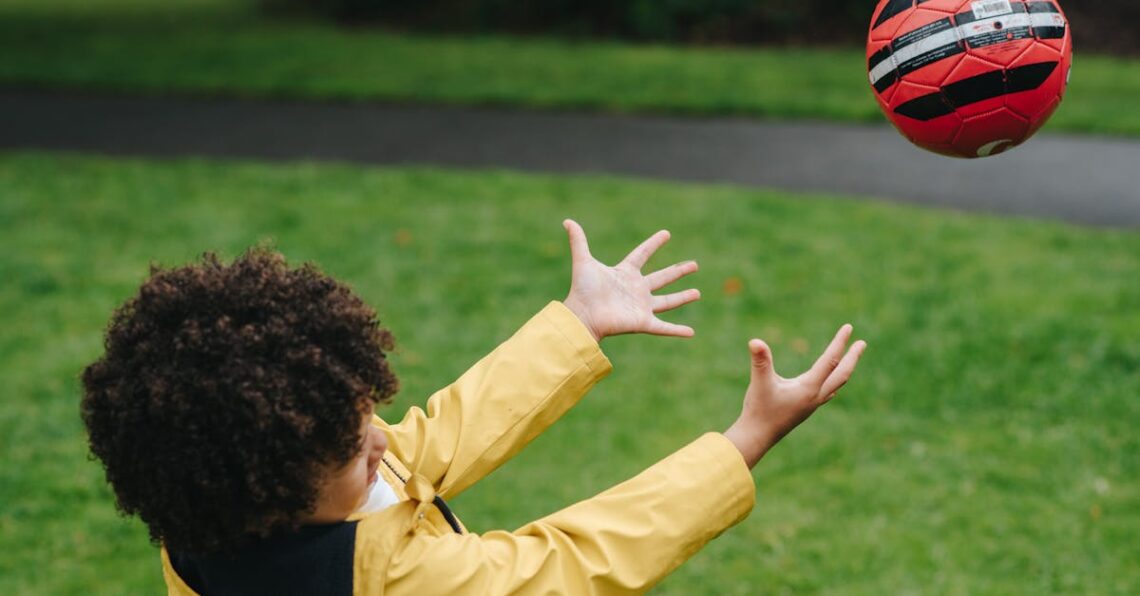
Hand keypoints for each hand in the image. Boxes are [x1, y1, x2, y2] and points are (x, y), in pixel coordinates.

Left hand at [561, 219, 700, 341]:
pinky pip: (664, 327)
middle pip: (662, 278)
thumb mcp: (584, 261)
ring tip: (698, 292)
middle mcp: (636, 289)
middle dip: (678, 271)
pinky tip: (691, 333)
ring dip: (683, 297)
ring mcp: (641, 306)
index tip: (666, 233)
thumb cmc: (582, 290)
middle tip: (695, 264)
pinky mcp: (643, 322)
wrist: (582, 315)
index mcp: (625, 273)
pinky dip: (677, 330)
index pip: (642, 254)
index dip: (653, 244)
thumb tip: (567, 221)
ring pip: (668, 301)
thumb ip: (578, 240)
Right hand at [724, 325, 865, 467]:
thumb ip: (760, 361)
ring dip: (845, 369)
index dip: (839, 343)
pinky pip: (827, 393)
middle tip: (863, 343)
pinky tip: (832, 385)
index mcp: (809, 388)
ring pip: (836, 384)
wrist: (758, 437)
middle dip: (852, 357)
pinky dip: (834, 383)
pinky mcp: (806, 409)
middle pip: (842, 374)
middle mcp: (815, 396)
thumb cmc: (759, 410)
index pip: (830, 361)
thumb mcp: (759, 382)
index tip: (849, 328)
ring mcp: (812, 404)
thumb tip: (755, 341)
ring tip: (851, 359)